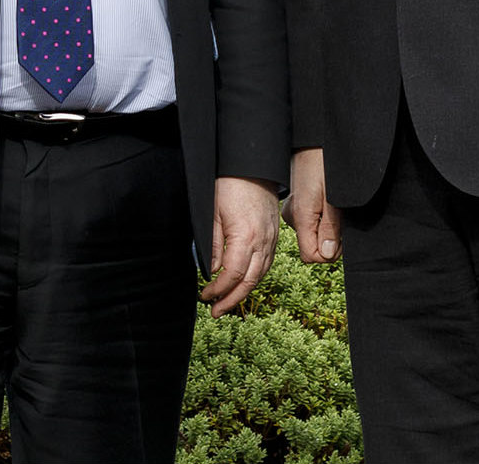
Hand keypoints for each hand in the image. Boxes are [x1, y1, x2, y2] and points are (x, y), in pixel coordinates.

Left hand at [202, 178, 281, 316]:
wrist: (253, 167)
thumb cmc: (230, 185)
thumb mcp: (213, 214)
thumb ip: (214, 245)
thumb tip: (212, 271)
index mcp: (246, 236)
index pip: (232, 274)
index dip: (218, 290)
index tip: (205, 295)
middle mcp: (263, 241)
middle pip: (249, 281)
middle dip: (232, 300)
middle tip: (216, 311)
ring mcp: (271, 239)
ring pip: (261, 275)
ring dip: (244, 292)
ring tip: (227, 302)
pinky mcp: (274, 235)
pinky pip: (266, 264)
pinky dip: (254, 278)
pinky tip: (243, 282)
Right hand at [287, 148, 340, 262]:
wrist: (317, 137)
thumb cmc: (327, 161)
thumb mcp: (334, 195)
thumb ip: (330, 227)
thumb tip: (327, 254)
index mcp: (300, 216)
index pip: (310, 255)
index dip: (330, 253)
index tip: (343, 237)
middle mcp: (293, 215)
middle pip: (312, 245)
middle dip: (330, 239)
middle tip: (342, 217)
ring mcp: (294, 208)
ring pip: (313, 233)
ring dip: (328, 226)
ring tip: (337, 205)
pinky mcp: (298, 202)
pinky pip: (310, 220)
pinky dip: (323, 216)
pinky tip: (329, 200)